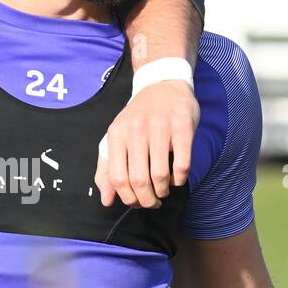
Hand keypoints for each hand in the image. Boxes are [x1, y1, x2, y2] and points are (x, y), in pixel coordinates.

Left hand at [96, 79, 196, 208]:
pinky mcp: (182, 126)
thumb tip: (105, 200)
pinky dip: (180, 178)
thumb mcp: (116, 137)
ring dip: (163, 190)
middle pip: (138, 180)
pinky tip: (177, 178)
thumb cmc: (138, 118)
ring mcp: (160, 128)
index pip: (117, 177)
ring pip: (160, 174)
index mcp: (116, 134)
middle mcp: (135, 130)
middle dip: (147, 200)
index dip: (127, 197)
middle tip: (153, 202)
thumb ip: (106, 168)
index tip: (136, 203)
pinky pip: (182, 163)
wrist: (162, 85)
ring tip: (164, 189)